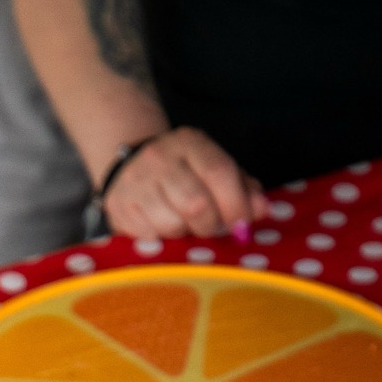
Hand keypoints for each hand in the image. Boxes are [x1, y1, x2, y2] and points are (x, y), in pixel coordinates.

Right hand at [101, 127, 265, 238]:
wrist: (130, 168)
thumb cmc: (184, 174)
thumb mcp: (214, 171)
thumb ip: (242, 189)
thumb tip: (262, 210)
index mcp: (190, 142)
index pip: (220, 172)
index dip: (236, 204)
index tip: (243, 225)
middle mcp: (159, 157)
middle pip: (196, 204)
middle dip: (211, 225)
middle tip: (213, 229)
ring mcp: (135, 182)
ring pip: (173, 224)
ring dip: (185, 234)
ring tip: (185, 226)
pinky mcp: (118, 207)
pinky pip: (150, 236)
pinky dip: (163, 239)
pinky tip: (162, 227)